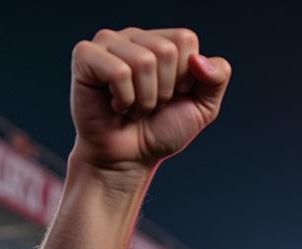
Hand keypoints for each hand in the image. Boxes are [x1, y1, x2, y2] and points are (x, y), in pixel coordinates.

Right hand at [70, 28, 230, 170]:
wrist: (129, 159)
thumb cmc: (161, 131)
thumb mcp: (202, 108)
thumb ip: (216, 79)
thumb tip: (199, 60)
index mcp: (160, 43)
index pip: (185, 39)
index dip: (187, 76)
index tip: (175, 96)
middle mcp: (134, 37)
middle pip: (166, 49)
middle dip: (165, 90)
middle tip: (151, 105)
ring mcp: (107, 42)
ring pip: (143, 60)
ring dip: (145, 98)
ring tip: (134, 107)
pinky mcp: (85, 56)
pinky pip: (118, 71)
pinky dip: (124, 99)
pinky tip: (115, 105)